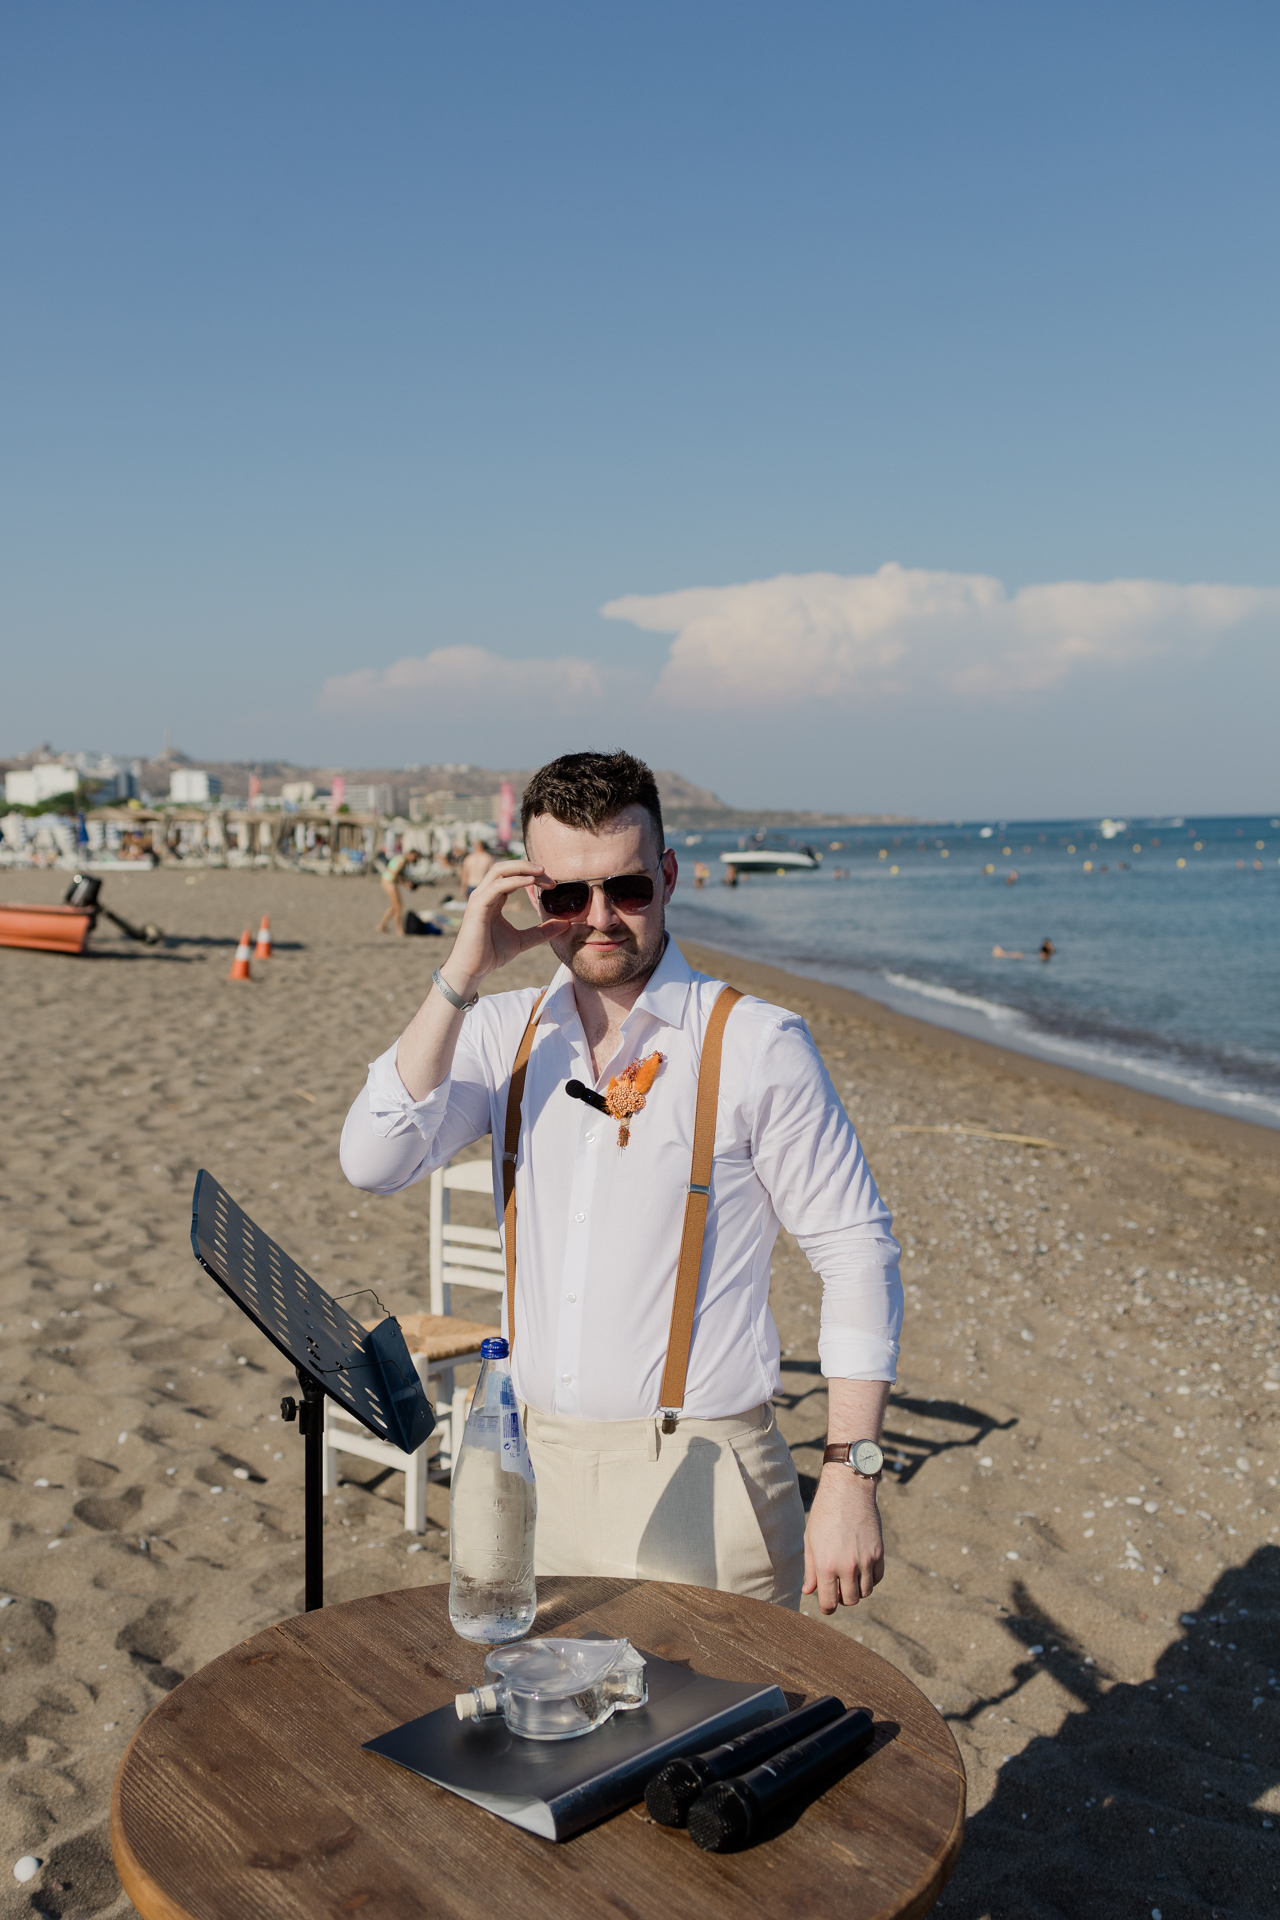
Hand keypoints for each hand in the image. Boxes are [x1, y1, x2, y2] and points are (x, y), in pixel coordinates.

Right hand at [441, 861, 568, 994]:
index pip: (512, 877)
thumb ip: (542, 931)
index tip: (552, 884)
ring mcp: (479, 898)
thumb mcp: (523, 941)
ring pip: (499, 870)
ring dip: (522, 868)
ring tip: (542, 872)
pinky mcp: (477, 906)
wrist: (472, 970)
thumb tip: (566, 924)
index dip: (532, 875)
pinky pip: (497, 886)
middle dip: (527, 867)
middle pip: (505, 868)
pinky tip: (530, 882)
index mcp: (494, 899)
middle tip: (549, 874)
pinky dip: (514, 881)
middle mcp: (485, 894)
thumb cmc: (491, 954)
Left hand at [802, 1467, 884, 1613]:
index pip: (829, 1603)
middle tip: (838, 1587)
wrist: (848, 1490)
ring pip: (865, 1592)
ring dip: (857, 1589)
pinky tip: (862, 1569)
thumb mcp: (811, 1541)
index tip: (827, 1604)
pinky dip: (870, 1579)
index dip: (827, 1607)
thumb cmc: (824, 1514)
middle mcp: (847, 1567)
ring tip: (849, 1576)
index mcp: (826, 1565)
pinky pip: (877, 1578)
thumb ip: (810, 1569)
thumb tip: (808, 1591)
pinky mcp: (879, 1553)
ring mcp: (866, 1560)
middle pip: (850, 1600)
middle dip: (842, 1598)